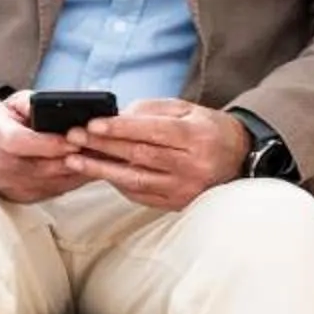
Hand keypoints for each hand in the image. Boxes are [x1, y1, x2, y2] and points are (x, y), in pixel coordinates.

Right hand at [0, 95, 93, 204]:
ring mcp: (17, 186)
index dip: (52, 143)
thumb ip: (33, 102)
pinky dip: (76, 178)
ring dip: (82, 169)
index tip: (76, 138)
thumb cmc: (0, 126)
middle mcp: (6, 167)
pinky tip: (92, 167)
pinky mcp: (28, 197)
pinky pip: (59, 189)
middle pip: (47, 165)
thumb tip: (62, 103)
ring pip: (58, 180)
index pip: (25, 144)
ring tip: (103, 156)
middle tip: (102, 146)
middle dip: (76, 156)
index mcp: (0, 140)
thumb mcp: (11, 106)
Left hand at [65, 99, 248, 211]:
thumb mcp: (187, 109)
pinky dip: (116, 183)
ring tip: (74, 159)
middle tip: (73, 137)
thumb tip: (115, 117)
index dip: (120, 129)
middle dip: (103, 146)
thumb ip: (152, 111)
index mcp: (197, 137)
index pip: (153, 132)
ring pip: (136, 179)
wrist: (239, 158)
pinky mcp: (177, 203)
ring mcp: (185, 188)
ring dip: (101, 169)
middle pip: (140, 155)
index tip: (92, 124)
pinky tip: (97, 172)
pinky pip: (140, 194)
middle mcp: (193, 165)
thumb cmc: (208, 129)